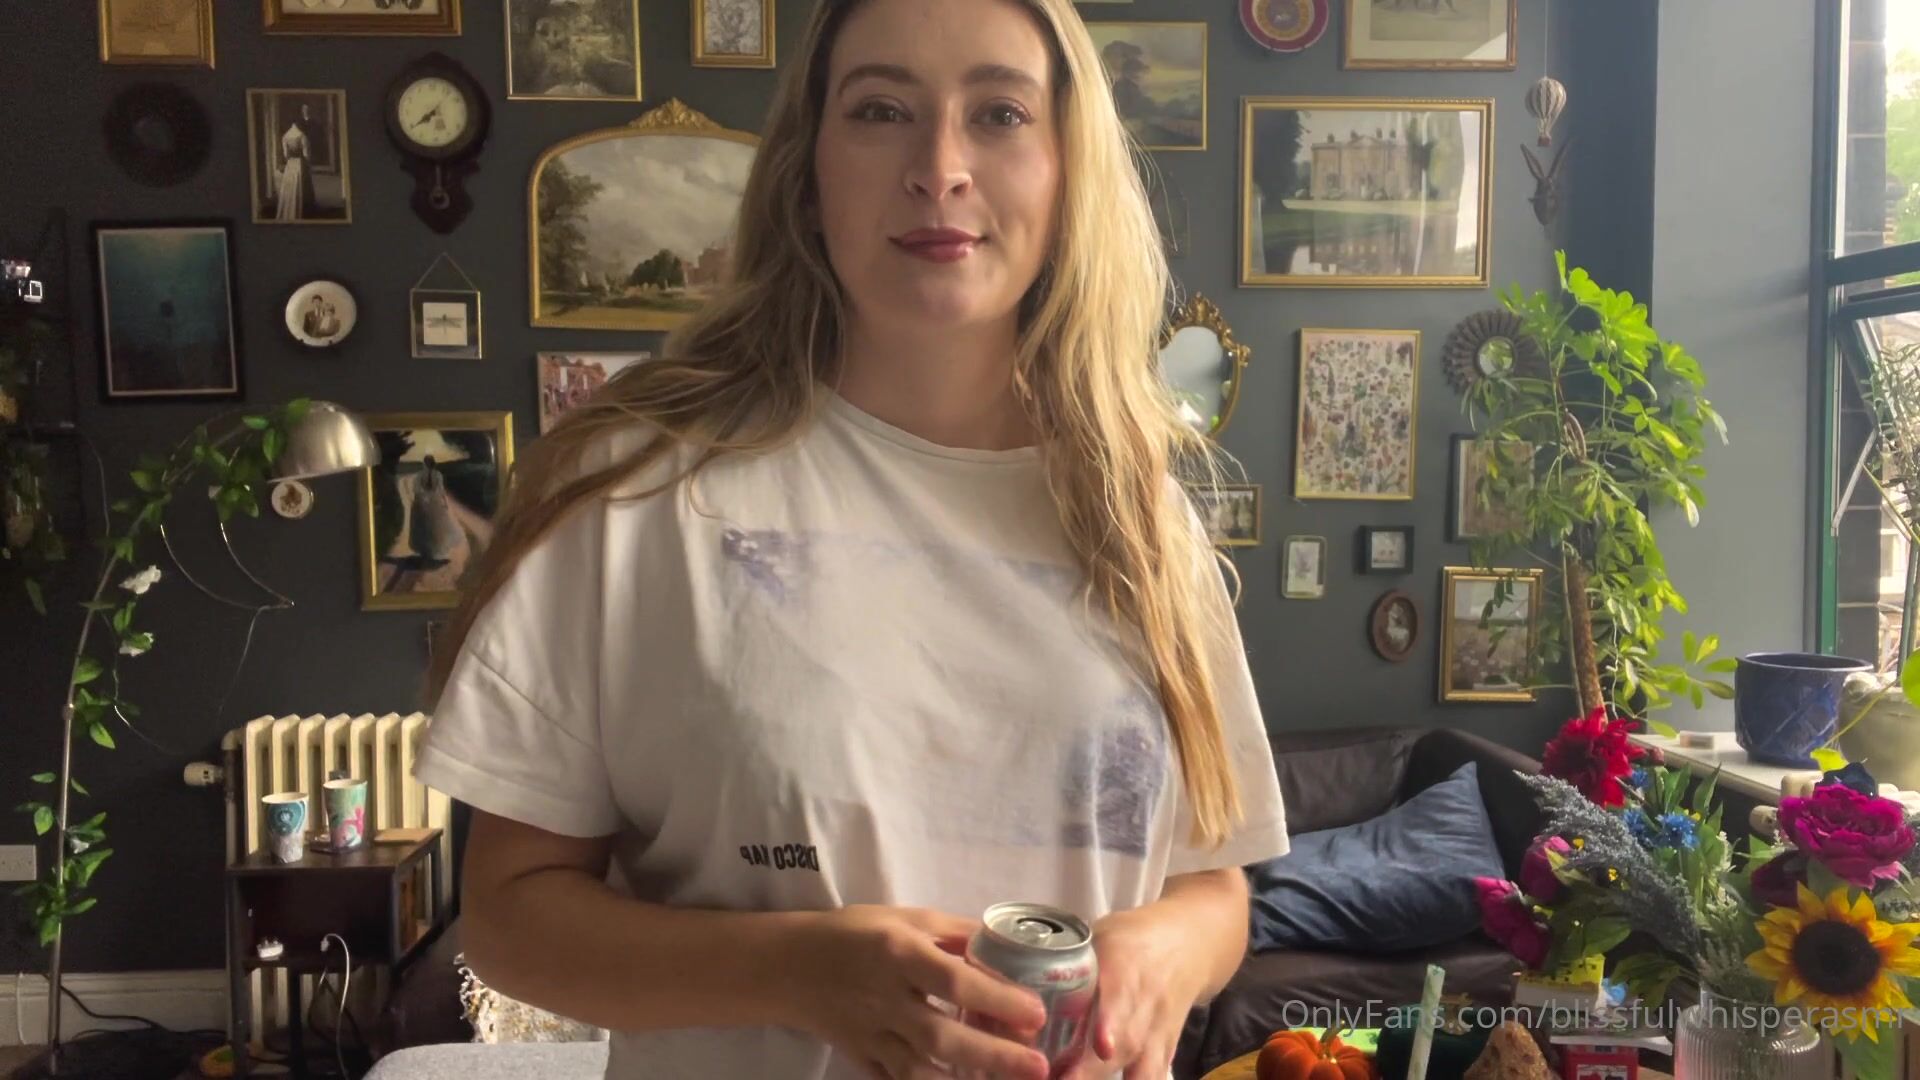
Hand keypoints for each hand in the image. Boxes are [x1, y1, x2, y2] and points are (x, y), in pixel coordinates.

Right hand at [782, 904, 1053, 1079]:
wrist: (790, 965)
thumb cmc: (854, 933)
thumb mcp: (906, 918)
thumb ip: (956, 932)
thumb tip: (1007, 943)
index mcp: (898, 953)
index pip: (954, 981)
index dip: (997, 999)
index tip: (1036, 1013)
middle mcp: (885, 998)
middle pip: (942, 1036)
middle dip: (993, 1056)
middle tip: (1037, 1066)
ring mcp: (871, 1033)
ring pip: (919, 1069)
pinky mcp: (861, 1057)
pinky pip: (894, 1079)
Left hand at [1062, 908, 1206, 1079]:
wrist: (1188, 945)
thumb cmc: (1132, 939)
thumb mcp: (1100, 938)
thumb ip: (1070, 964)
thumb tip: (1023, 988)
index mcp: (1125, 965)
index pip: (1120, 996)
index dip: (1109, 1024)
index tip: (1101, 1047)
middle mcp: (1146, 1002)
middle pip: (1128, 1043)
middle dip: (1093, 1071)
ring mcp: (1159, 1029)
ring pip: (1144, 1067)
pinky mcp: (1167, 1049)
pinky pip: (1155, 1075)